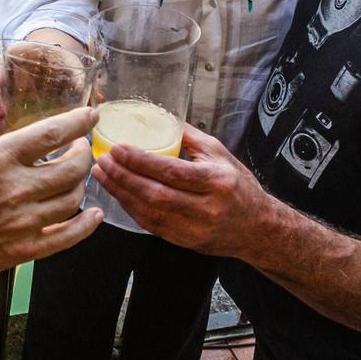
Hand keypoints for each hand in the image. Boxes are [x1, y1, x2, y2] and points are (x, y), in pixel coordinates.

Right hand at [0, 84, 101, 278]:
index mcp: (0, 158)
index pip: (52, 133)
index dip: (79, 121)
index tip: (90, 115)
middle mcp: (17, 188)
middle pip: (72, 167)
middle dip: (84, 153)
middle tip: (80, 147)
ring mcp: (23, 220)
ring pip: (72, 199)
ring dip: (81, 184)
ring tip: (74, 176)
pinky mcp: (24, 247)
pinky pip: (67, 237)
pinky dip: (86, 226)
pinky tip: (92, 215)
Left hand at [93, 126, 267, 259]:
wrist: (257, 227)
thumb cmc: (238, 186)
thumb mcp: (220, 154)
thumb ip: (190, 137)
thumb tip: (160, 117)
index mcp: (216, 181)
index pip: (172, 171)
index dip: (141, 161)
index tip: (118, 149)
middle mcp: (206, 207)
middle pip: (156, 193)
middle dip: (124, 177)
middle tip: (103, 161)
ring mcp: (195, 228)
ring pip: (149, 212)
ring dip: (121, 194)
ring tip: (103, 176)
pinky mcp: (185, 241)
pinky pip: (151, 226)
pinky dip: (131, 209)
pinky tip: (118, 195)